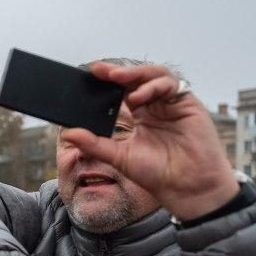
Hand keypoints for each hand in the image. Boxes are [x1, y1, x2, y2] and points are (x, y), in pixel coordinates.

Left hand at [63, 63, 239, 220]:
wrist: (187, 186)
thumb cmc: (157, 173)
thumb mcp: (118, 157)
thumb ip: (94, 144)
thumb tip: (67, 133)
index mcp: (140, 115)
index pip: (122, 91)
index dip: (107, 83)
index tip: (88, 76)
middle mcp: (156, 106)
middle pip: (137, 79)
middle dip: (118, 72)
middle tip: (98, 69)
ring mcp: (172, 103)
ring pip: (154, 76)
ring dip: (134, 74)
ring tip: (116, 77)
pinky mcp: (187, 103)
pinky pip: (170, 85)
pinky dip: (152, 86)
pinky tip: (137, 97)